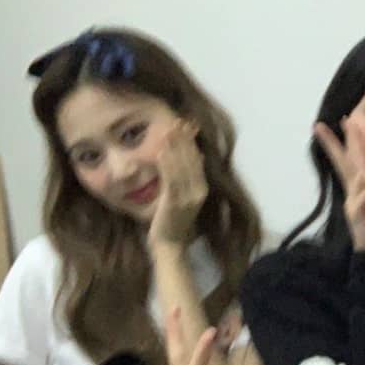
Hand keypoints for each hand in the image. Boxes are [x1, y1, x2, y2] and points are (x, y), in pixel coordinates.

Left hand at [148, 119, 209, 248]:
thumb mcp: (183, 195)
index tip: (185, 125)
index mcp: (202, 188)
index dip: (191, 141)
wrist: (170, 243)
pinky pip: (172, 179)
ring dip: (174, 147)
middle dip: (183, 140)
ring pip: (182, 167)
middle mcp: (199, 191)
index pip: (197, 159)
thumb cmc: (173, 219)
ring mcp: (188, 197)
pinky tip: (162, 151)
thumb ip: (188, 177)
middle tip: (176, 121)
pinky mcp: (175, 202)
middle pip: (191, 160)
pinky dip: (167, 164)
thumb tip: (196, 156)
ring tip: (168, 130)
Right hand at [314, 120, 364, 254]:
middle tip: (342, 119)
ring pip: (361, 176)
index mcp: (361, 186)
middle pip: (346, 160)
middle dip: (343, 140)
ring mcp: (352, 200)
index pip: (352, 159)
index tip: (343, 120)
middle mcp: (353, 190)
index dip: (348, 140)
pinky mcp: (356, 212)